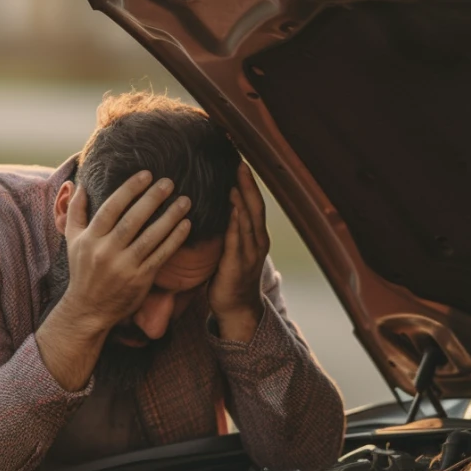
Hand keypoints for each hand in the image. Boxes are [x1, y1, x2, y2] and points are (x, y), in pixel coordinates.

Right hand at [61, 171, 192, 332]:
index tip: (146, 174)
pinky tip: (186, 225)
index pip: (111, 208)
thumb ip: (76, 212)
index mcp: (90, 239)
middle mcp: (106, 252)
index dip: (129, 189)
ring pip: (150, 237)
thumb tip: (80, 184)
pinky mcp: (140, 279)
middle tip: (169, 182)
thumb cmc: (83, 270)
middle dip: (152, 199)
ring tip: (185, 201)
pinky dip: (174, 239)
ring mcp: (124, 267)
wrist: (88, 309)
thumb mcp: (73, 241)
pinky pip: (160, 255)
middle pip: (132, 220)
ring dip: (169, 217)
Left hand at [209, 162, 269, 342]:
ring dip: (244, 198)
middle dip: (249, 184)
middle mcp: (257, 241)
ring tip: (237, 177)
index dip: (248, 183)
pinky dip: (237, 222)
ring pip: (250, 219)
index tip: (240, 161)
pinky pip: (238, 239)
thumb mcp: (230, 249)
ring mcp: (251, 253)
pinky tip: (233, 207)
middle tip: (241, 161)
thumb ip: (227, 229)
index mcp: (255, 236)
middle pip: (255, 206)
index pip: (253, 203)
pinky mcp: (239, 264)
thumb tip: (213, 208)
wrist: (236, 309)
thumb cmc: (229, 277)